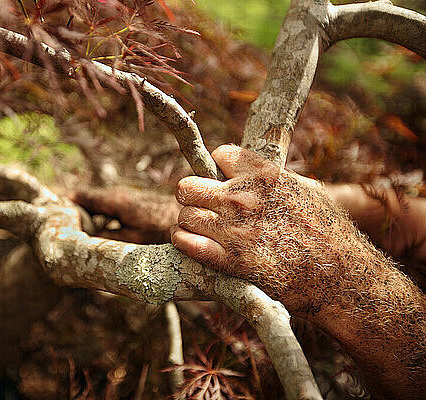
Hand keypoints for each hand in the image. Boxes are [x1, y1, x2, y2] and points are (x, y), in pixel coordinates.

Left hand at [171, 144, 378, 317]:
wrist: (342, 277)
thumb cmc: (330, 233)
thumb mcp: (308, 190)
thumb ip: (276, 179)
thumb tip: (256, 172)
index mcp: (264, 175)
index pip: (219, 154)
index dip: (219, 168)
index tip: (224, 181)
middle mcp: (243, 198)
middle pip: (189, 185)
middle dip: (193, 195)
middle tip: (203, 206)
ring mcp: (234, 229)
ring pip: (184, 215)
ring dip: (189, 222)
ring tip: (199, 228)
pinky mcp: (230, 260)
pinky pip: (186, 242)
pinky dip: (182, 241)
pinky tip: (187, 241)